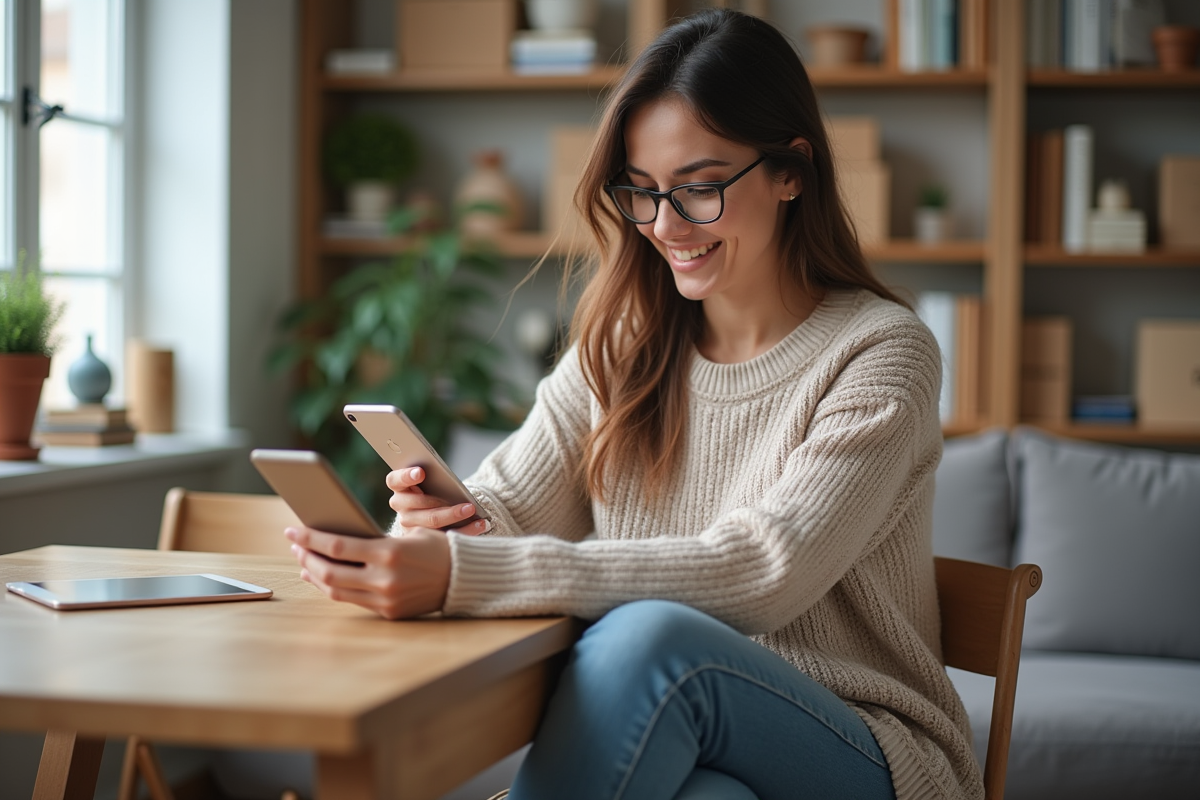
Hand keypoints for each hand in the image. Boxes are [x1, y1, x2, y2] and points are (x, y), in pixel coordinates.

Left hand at [285, 526, 449, 619]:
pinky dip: (333, 589)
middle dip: (306, 558)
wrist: (464, 577)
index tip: (292, 531)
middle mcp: (385, 579)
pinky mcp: (388, 613)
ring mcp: (385, 599)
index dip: (310, 539)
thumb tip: (333, 540)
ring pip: (336, 590)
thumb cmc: (436, 548)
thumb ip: (372, 540)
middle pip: (329, 572)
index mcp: (389, 553)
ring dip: (315, 575)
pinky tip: (323, 578)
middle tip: (295, 545)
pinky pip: (351, 601)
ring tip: (305, 561)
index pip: (337, 547)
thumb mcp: (406, 534)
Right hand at [387, 466, 489, 534]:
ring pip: (429, 523)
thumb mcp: (434, 480)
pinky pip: (444, 537)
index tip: (421, 472)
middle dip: (440, 503)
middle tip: (465, 503)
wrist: (440, 510)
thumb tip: (448, 481)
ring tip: (472, 510)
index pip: (394, 480)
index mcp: (400, 488)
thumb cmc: (437, 488)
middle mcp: (401, 507)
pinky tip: (481, 524)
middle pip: (416, 505)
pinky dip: (465, 530)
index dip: (405, 476)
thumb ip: (435, 478)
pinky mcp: (423, 539)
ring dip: (453, 517)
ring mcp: (409, 526)